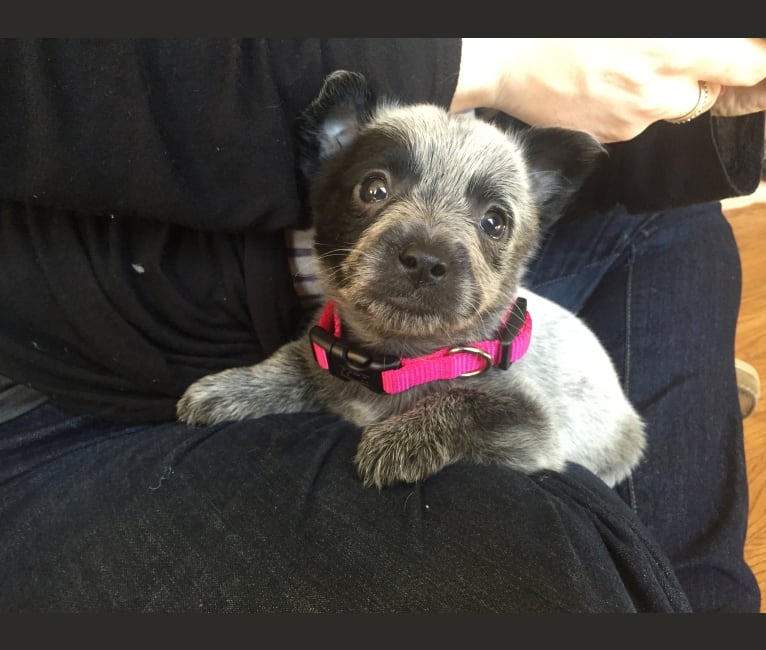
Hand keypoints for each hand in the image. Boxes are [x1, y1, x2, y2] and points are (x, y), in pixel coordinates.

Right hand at [452, 38, 765, 142]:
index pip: (745, 66)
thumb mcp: (629, 16)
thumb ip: (677, 30)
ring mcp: (634, 118)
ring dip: (662, 91)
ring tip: (625, 68)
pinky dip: (629, 106)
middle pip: (707, 92)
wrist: (507, 60)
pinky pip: (637, 122)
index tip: (750, 58)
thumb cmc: (561, 27)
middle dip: (699, 75)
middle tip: (670, 56)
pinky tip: (602, 85)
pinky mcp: (611, 135)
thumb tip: (700, 39)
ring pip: (670, 108)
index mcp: (669, 48)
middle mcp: (658, 90)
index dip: (752, 62)